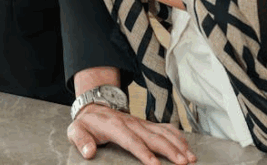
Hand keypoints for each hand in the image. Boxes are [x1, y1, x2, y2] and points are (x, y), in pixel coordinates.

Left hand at [69, 104, 195, 164]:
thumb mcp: (75, 131)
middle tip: (183, 163)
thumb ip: (81, 141)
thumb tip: (89, 152)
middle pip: (154, 138)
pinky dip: (177, 136)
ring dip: (178, 145)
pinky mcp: (146, 124)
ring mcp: (141, 123)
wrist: (94, 107)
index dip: (144, 153)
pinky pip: (165, 128)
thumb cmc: (87, 123)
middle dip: (170, 151)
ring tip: (190, 157)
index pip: (132, 141)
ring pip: (163, 133)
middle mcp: (132, 123)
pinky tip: (186, 145)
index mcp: (115, 127)